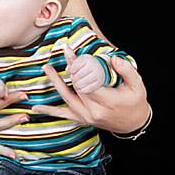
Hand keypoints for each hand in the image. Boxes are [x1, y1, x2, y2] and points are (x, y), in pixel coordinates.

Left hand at [33, 49, 149, 132]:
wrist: (133, 123)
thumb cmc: (135, 102)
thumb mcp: (137, 85)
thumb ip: (126, 70)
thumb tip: (113, 58)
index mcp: (108, 102)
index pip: (88, 82)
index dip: (79, 67)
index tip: (74, 53)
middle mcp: (94, 111)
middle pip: (77, 86)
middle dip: (71, 68)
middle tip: (65, 51)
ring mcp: (86, 117)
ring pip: (67, 97)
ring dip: (56, 82)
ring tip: (47, 68)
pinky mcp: (82, 119)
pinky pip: (63, 115)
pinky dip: (49, 111)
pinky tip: (36, 108)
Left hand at [65, 46, 105, 93]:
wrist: (100, 71)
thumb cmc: (85, 66)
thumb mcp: (79, 61)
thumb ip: (71, 57)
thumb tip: (66, 48)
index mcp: (87, 59)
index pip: (75, 65)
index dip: (70, 70)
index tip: (70, 71)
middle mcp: (93, 66)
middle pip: (77, 76)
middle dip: (73, 78)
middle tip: (75, 78)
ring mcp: (97, 75)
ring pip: (81, 83)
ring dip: (77, 85)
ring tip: (77, 83)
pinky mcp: (99, 83)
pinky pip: (86, 89)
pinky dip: (82, 89)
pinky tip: (82, 87)